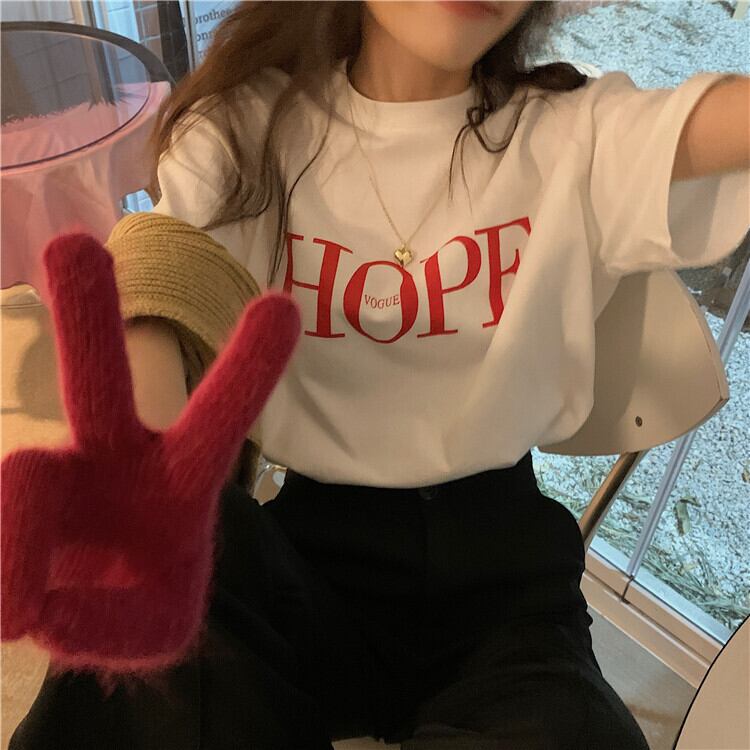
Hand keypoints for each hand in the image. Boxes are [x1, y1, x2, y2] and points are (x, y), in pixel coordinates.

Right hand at [1, 233, 299, 676]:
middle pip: (100, 378)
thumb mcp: (150, 629)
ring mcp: (55, 473)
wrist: (89, 606)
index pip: (218, 419)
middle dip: (89, 313)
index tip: (283, 305)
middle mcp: (115, 457)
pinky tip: (19, 604)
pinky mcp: (13, 494)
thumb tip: (32, 607)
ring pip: (24, 479)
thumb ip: (108, 628)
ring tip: (20, 612)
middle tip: (72, 244)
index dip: (249, 367)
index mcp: (180, 478)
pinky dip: (3, 579)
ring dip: (17, 545)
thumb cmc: (143, 599)